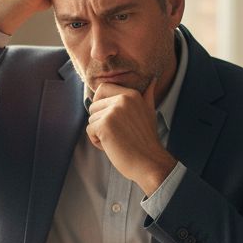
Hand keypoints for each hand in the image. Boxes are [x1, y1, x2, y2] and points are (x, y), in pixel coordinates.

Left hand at [87, 79, 177, 194]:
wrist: (149, 162)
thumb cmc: (146, 140)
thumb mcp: (149, 112)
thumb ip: (147, 96)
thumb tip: (152, 80)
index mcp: (131, 94)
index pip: (103, 88)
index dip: (100, 103)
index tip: (111, 118)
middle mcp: (123, 99)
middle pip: (94, 106)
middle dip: (100, 122)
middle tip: (118, 133)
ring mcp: (113, 111)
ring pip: (91, 119)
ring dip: (99, 133)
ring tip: (117, 140)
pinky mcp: (104, 125)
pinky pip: (89, 130)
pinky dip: (97, 141)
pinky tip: (112, 146)